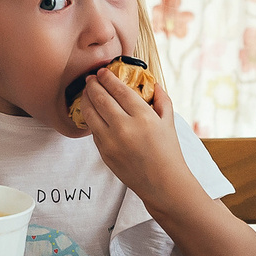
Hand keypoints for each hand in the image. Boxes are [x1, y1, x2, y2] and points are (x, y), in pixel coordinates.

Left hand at [77, 68, 186, 206]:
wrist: (163, 184)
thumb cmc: (169, 152)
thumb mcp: (169, 122)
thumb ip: (161, 99)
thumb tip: (153, 83)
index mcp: (143, 117)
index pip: (119, 90)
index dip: (108, 78)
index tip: (103, 71)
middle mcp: (124, 127)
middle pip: (100, 98)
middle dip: (93, 85)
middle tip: (91, 78)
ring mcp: (111, 142)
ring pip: (90, 113)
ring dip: (86, 99)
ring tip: (86, 92)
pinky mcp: (104, 153)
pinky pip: (93, 131)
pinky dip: (91, 119)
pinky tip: (93, 112)